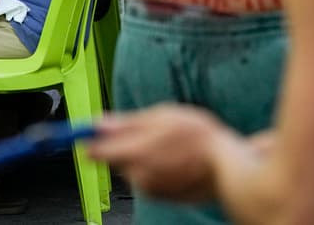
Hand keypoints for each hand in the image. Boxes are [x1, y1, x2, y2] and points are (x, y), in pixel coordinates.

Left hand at [89, 104, 240, 201]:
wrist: (228, 166)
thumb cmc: (199, 137)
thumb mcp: (161, 116)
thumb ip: (125, 123)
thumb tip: (97, 123)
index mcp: (134, 154)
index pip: (94, 151)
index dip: (88, 139)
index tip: (84, 132)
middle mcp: (137, 176)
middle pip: (114, 158)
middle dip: (123, 144)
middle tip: (149, 130)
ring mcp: (150, 189)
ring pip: (132, 167)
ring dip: (143, 155)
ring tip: (169, 144)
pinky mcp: (161, 197)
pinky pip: (148, 178)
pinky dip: (156, 168)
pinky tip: (175, 158)